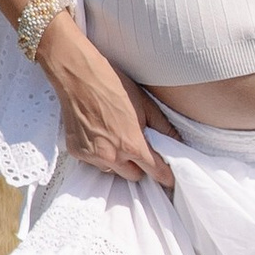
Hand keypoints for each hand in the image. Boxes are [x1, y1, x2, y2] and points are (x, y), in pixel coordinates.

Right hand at [41, 24, 175, 190]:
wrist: (78, 76)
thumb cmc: (113, 86)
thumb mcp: (145, 104)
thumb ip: (163, 128)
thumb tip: (177, 142)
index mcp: (132, 145)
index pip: (156, 172)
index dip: (164, 176)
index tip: (168, 178)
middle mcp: (112, 156)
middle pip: (133, 175)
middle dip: (138, 165)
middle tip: (136, 147)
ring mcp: (92, 156)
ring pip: (112, 169)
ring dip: (117, 160)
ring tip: (114, 136)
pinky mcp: (77, 152)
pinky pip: (93, 161)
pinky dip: (98, 152)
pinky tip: (97, 133)